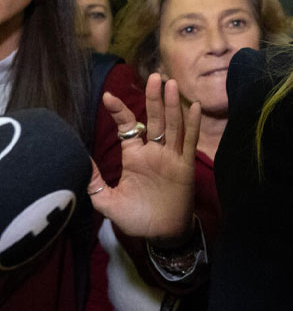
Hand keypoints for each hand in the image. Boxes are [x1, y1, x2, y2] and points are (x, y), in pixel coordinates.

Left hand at [87, 73, 201, 243]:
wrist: (161, 234)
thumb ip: (95, 183)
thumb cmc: (137, 217)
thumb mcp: (108, 202)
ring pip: (172, 125)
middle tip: (155, 76)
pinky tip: (194, 107)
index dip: (120, 111)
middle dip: (153, 98)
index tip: (108, 96)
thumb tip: (79, 162)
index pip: (128, 127)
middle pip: (155, 119)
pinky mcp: (185, 165)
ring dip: (172, 104)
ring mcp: (171, 157)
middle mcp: (154, 152)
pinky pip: (188, 142)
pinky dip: (192, 124)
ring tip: (170, 84)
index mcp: (135, 156)